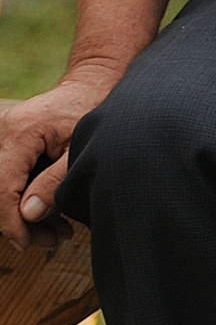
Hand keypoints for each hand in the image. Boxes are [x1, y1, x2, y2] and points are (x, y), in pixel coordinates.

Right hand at [0, 66, 118, 247]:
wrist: (97, 82)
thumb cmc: (95, 109)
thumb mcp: (81, 149)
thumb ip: (55, 181)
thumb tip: (28, 214)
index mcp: (21, 132)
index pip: (3, 186)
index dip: (11, 220)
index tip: (28, 242)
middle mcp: (6, 132)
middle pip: (0, 190)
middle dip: (21, 223)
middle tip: (51, 242)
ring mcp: (7, 136)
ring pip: (6, 188)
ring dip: (27, 216)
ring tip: (58, 235)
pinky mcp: (14, 144)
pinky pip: (14, 179)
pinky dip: (31, 200)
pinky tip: (54, 219)